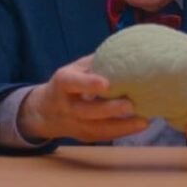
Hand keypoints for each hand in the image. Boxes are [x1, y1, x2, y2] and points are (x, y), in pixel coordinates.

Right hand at [16, 55, 147, 141]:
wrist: (43, 112)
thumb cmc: (67, 83)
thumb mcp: (74, 68)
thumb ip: (95, 62)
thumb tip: (125, 49)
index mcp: (63, 83)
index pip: (72, 83)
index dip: (88, 83)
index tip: (106, 84)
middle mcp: (67, 106)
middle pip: (87, 111)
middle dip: (109, 110)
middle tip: (130, 105)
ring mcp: (74, 124)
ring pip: (97, 129)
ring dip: (121, 126)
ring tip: (143, 122)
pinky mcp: (84, 136)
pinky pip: (103, 136)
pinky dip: (122, 132)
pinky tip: (139, 126)